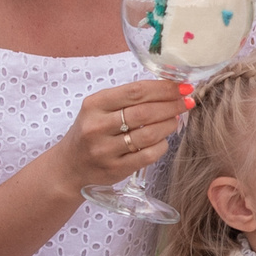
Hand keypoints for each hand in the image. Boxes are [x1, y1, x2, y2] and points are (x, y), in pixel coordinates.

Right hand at [56, 77, 191, 189]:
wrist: (70, 166)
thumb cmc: (91, 132)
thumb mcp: (99, 109)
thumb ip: (127, 99)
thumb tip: (168, 89)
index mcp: (94, 104)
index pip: (136, 91)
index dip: (163, 88)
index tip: (182, 87)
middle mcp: (97, 126)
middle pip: (145, 112)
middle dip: (171, 105)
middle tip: (186, 102)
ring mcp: (106, 150)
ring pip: (149, 134)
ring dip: (169, 124)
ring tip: (176, 119)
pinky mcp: (115, 169)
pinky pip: (148, 155)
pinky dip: (161, 145)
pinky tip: (163, 140)